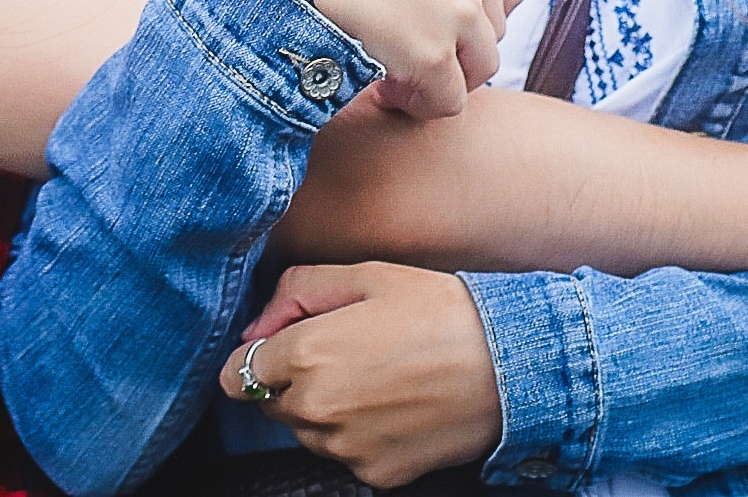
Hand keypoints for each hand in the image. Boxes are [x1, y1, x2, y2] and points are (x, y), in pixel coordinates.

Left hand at [222, 262, 502, 486]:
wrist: (509, 365)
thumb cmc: (439, 311)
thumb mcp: (366, 274)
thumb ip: (297, 290)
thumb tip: (257, 326)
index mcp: (305, 354)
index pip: (238, 372)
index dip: (260, 355)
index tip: (285, 344)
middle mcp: (316, 409)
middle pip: (272, 403)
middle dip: (294, 380)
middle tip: (347, 351)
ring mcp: (345, 447)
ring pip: (307, 432)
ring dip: (325, 409)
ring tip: (377, 377)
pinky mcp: (375, 473)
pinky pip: (346, 455)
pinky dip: (360, 435)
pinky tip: (395, 405)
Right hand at [235, 0, 525, 119]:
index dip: (476, 18)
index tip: (437, 28)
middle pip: (494, 33)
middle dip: (456, 51)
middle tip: (405, 56)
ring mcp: (459, 9)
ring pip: (480, 70)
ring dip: (440, 79)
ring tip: (393, 75)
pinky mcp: (434, 53)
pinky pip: (449, 102)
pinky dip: (419, 104)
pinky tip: (382, 88)